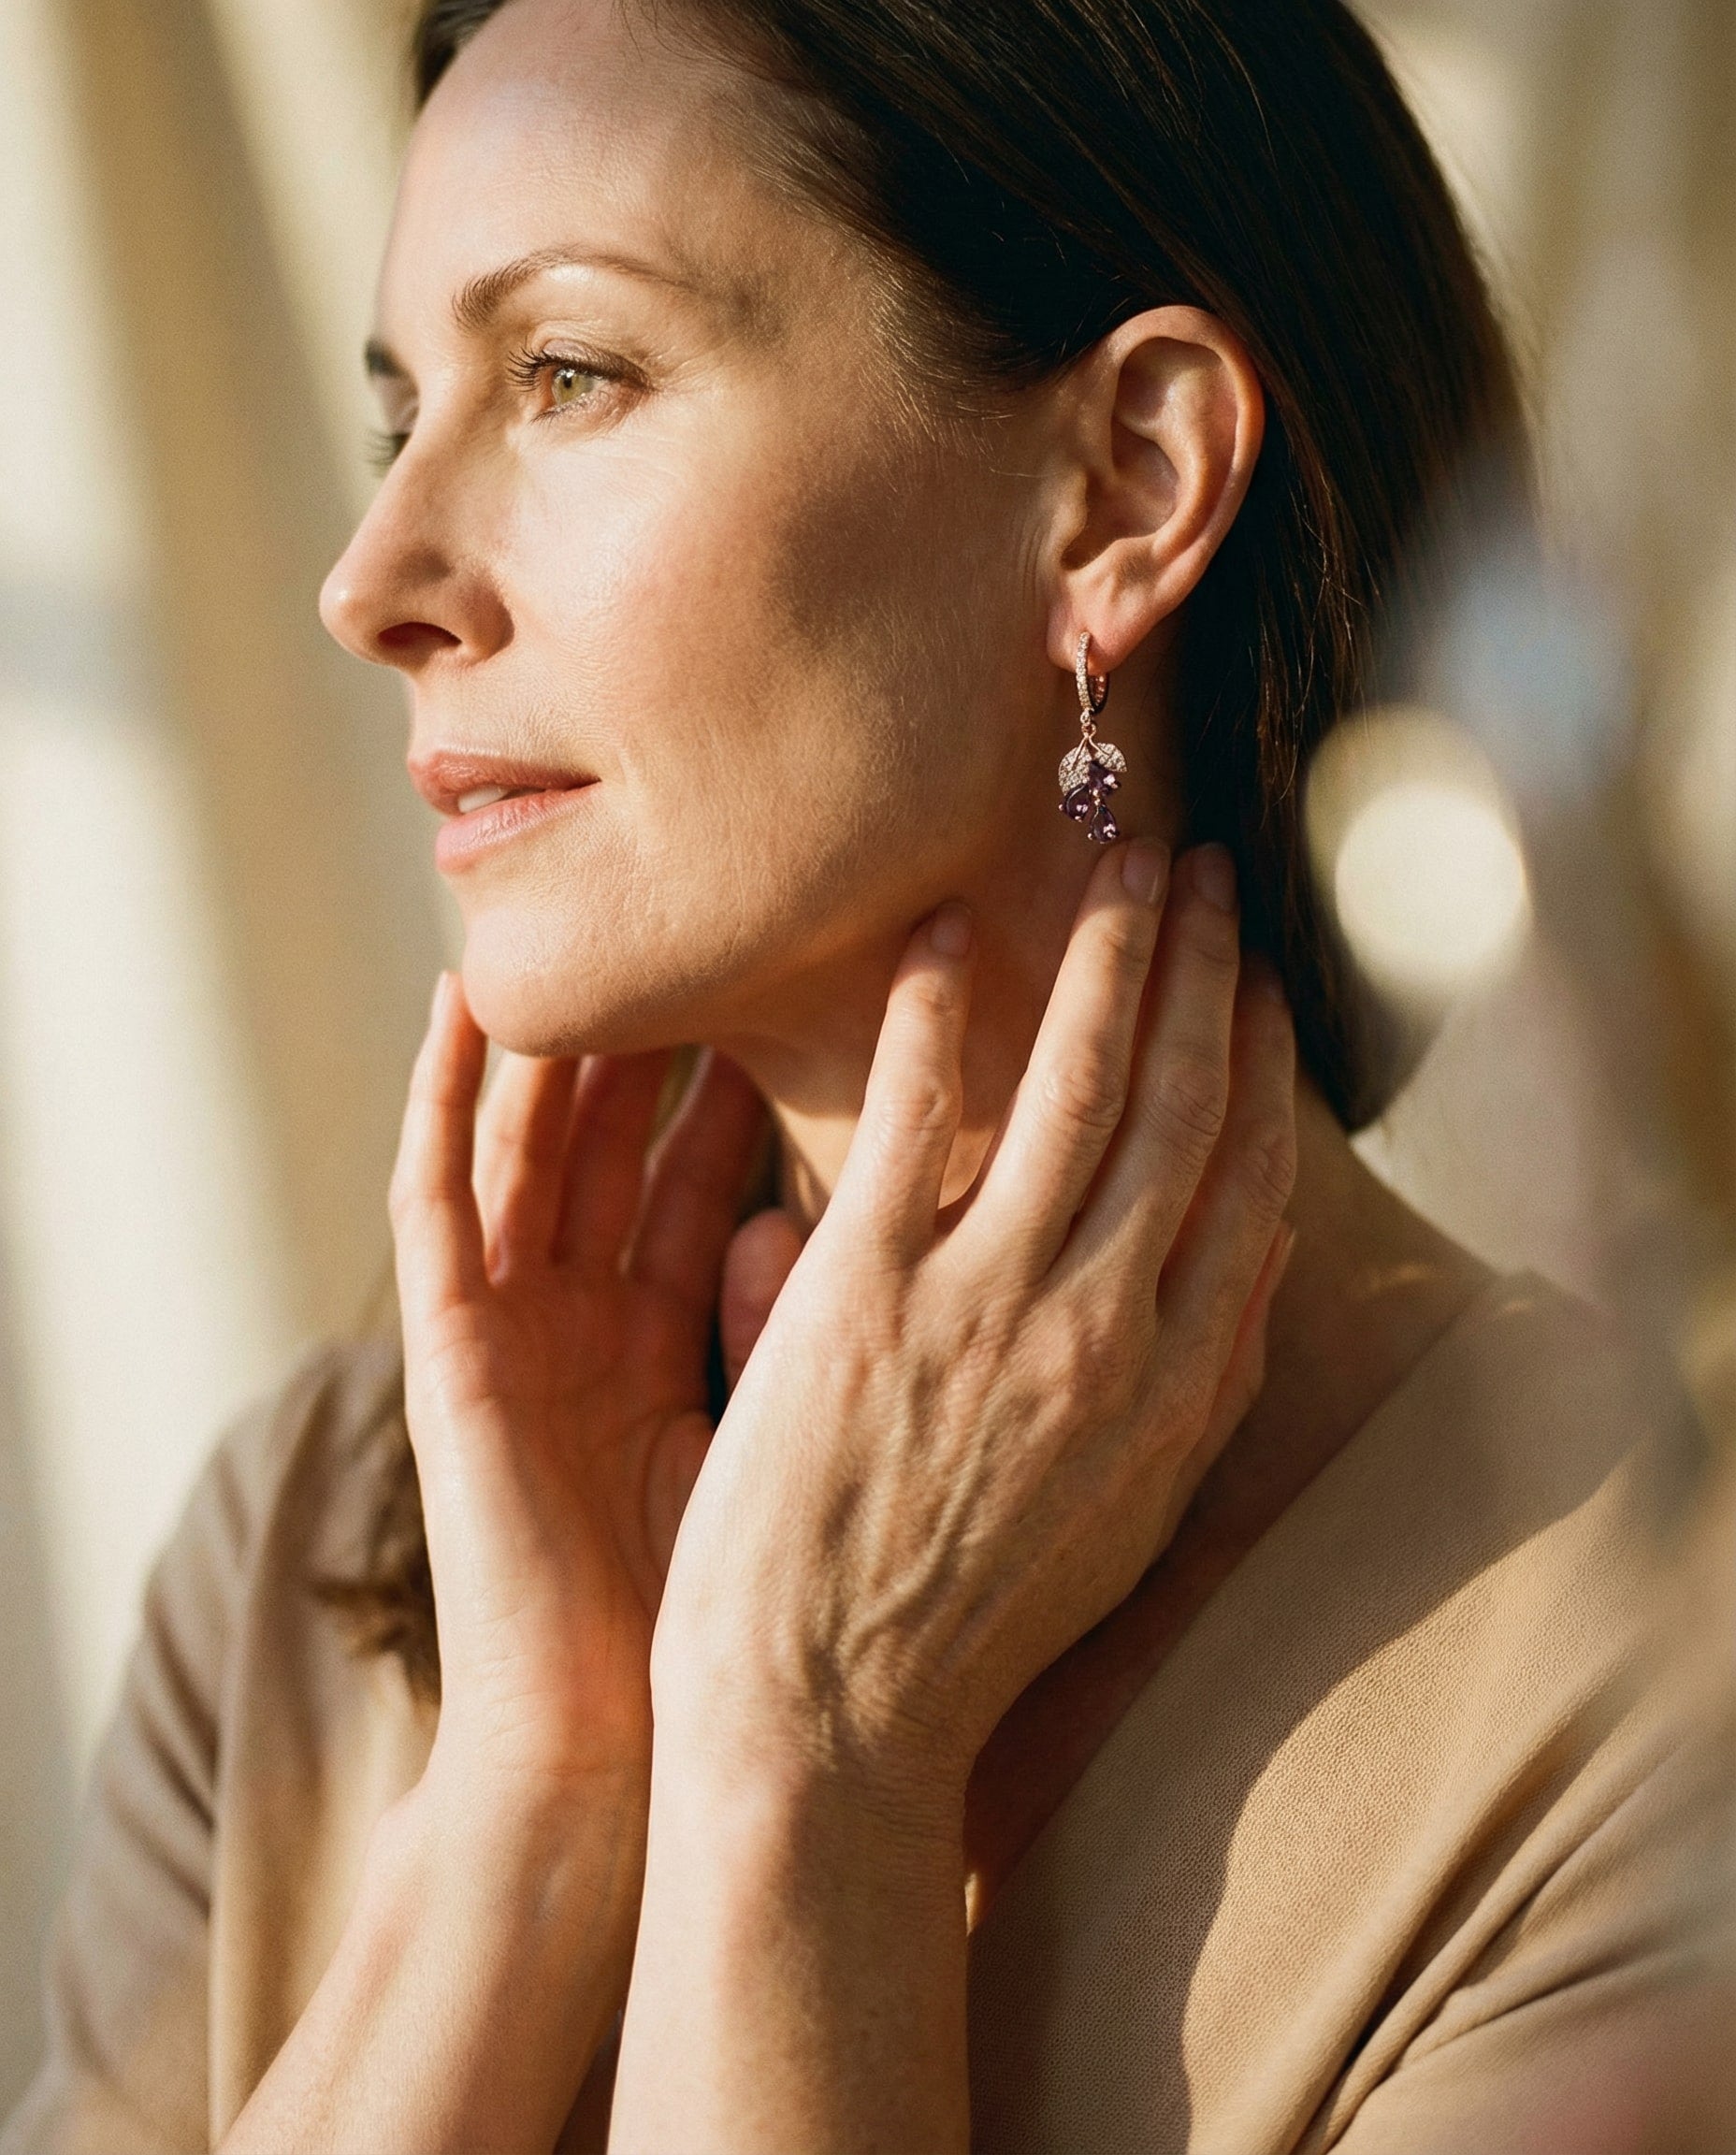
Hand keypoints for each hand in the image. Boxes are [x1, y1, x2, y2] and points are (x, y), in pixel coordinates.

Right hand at [388, 991, 777, 1802]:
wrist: (616, 1745)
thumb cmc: (718, 1614)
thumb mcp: (761, 1438)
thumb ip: (771, 1323)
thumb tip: (787, 1212)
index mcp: (650, 1346)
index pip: (686, 1181)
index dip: (721, 1087)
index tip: (781, 989)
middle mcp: (572, 1322)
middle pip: (603, 1144)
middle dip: (638, 1038)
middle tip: (688, 921)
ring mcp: (503, 1329)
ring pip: (521, 1147)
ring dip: (544, 1041)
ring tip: (582, 927)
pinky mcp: (443, 1347)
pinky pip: (434, 1201)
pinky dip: (439, 1099)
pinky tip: (462, 1006)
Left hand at [653, 841, 1295, 1809]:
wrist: (828, 1717)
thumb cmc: (964, 1626)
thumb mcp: (1126, 1517)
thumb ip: (1198, 1386)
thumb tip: (1247, 1255)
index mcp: (1170, 1387)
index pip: (1244, 1186)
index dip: (1263, 1069)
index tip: (1265, 986)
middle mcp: (1104, 1329)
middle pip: (1184, 1109)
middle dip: (1207, 975)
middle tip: (1211, 872)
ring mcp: (989, 1303)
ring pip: (1083, 1087)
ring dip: (1114, 958)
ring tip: (1123, 860)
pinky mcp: (867, 1292)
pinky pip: (921, 1113)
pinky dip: (941, 1009)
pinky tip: (952, 927)